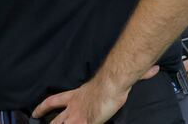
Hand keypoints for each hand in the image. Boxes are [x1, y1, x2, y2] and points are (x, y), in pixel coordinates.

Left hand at [30, 66, 157, 123]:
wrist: (112, 84)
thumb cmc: (114, 81)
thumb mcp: (118, 78)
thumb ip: (138, 75)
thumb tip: (153, 69)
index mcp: (76, 95)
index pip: (54, 100)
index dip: (43, 107)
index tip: (34, 112)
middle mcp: (73, 106)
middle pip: (55, 119)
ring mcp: (77, 116)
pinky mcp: (83, 122)